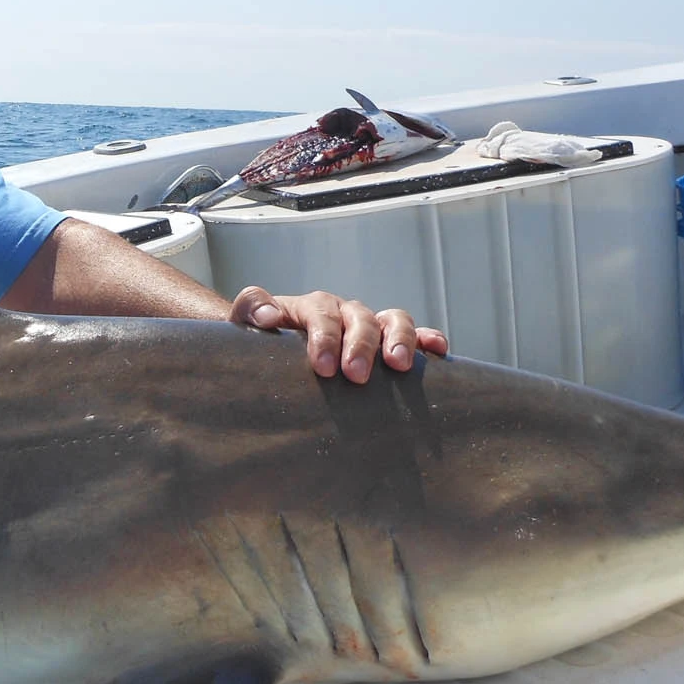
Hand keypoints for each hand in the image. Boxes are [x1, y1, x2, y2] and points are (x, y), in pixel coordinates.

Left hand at [229, 286, 448, 382]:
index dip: (325, 338)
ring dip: (399, 340)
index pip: (322, 316)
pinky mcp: (387, 341)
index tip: (324, 368)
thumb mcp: (245, 321)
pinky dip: (427, 339)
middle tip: (356, 376)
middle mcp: (345, 311)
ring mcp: (369, 324)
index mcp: (312, 307)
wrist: (274, 345)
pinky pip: (415, 334)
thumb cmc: (262, 338)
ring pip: (393, 320)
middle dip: (361, 346)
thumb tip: (269, 317)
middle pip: (360, 318)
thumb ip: (252, 309)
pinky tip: (437, 352)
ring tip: (398, 366)